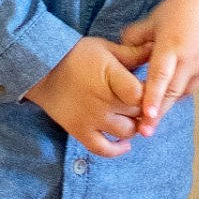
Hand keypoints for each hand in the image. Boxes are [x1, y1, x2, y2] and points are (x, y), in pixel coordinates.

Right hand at [21, 36, 148, 156]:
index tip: (152, 89)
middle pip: (137, 113)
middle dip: (145, 108)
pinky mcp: (80, 131)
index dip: (151, 94)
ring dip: (134, 126)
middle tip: (144, 101)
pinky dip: (116, 150)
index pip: (141, 94)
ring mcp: (91, 119)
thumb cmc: (76, 55)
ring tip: (133, 117)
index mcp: (111, 78)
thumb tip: (156, 50)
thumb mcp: (106, 48)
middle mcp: (103, 101)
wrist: (42, 68)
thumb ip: (133, 53)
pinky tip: (125, 144)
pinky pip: (102, 149)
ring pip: (126, 131)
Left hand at [118, 0, 198, 135]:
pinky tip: (177, 82)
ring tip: (155, 107)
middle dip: (158, 113)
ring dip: (170, 100)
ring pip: (184, 92)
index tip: (146, 117)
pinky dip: (184, 88)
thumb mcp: (154, 19)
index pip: (160, 77)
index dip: (152, 98)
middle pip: (172, 93)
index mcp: (172, 45)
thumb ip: (135, 39)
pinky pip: (197, 86)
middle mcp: (192, 58)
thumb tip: (120, 55)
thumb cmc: (181, 7)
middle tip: (144, 131)